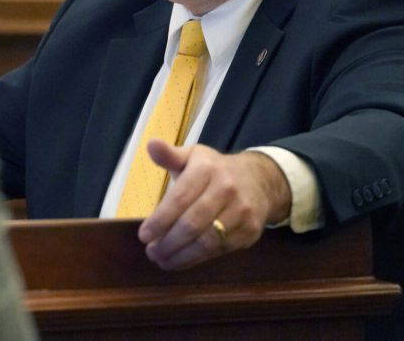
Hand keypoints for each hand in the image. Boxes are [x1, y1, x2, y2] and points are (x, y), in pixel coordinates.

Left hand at [137, 140, 291, 269]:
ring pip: (207, 242)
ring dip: (181, 255)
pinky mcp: (250, 231)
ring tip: (162, 260)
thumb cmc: (214, 170)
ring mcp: (241, 212)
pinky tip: (181, 259)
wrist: (260, 180)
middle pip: (192, 223)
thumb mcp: (193, 156)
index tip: (143, 235)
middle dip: (168, 242)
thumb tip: (151, 144)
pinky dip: (198, 259)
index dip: (160, 220)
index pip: (179, 198)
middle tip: (151, 252)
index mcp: (206, 169)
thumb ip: (169, 155)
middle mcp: (226, 189)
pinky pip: (220, 250)